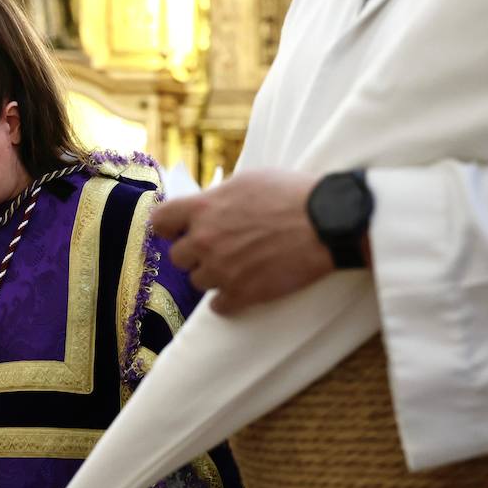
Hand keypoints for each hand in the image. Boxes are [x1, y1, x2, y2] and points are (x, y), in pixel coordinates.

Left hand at [154, 171, 334, 315]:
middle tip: (217, 249)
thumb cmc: (292, 194)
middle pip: (177, 257)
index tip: (179, 230)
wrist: (327, 222)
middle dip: (194, 254)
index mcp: (204, 208)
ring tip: (237, 266)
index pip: (160, 221)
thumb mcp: (248, 180)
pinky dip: (227, 300)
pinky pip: (218, 306)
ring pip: (198, 282)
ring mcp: (222, 269)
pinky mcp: (243, 293)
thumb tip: (206, 207)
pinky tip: (241, 289)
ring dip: (212, 276)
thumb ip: (218, 197)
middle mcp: (206, 240)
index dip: (168, 227)